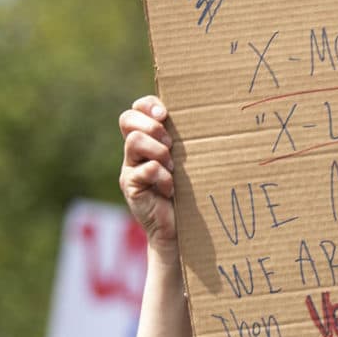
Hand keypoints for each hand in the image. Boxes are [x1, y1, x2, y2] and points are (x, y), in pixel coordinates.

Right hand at [118, 95, 177, 249]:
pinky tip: (171, 189)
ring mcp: (130, 168)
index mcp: (149, 140)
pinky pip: (144, 170)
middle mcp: (135, 151)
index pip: (137, 109)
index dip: (147, 105)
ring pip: (134, 141)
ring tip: (173, 168)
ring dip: (158, 151)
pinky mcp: (130, 186)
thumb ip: (188, 145)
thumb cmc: (191, 195)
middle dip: (151, 126)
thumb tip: (210, 121)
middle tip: (170, 143)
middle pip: (127, 119)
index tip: (164, 114)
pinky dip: (161, 176)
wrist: (180, 231)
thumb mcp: (190, 165)